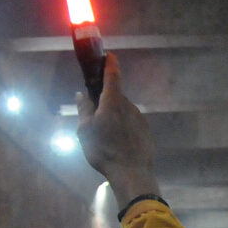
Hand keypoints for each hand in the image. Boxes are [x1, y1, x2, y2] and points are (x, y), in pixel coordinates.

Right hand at [76, 54, 158, 204]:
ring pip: (124, 111)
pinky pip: (132, 124)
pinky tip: (118, 144)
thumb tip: (81, 95)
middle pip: (116, 97)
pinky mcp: (147, 131)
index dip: (110, 64)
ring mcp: (140, 118)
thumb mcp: (85, 131)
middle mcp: (129, 106)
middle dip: (106, 101)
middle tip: (95, 117)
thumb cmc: (104, 150)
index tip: (108, 55)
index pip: (112, 75)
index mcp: (113, 102)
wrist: (132, 172)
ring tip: (106, 137)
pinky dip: (124, 128)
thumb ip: (84, 110)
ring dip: (115, 117)